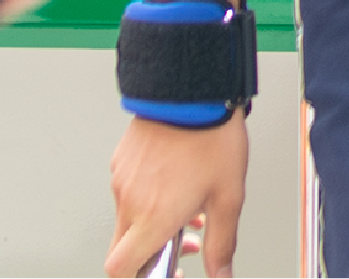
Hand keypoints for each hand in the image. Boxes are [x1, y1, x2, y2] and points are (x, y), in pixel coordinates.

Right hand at [108, 111, 247, 275]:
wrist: (193, 89)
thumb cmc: (211, 138)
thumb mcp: (228, 197)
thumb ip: (222, 244)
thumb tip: (221, 274)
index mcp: (153, 217)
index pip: (122, 269)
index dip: (143, 277)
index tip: (168, 272)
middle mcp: (129, 200)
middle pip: (124, 247)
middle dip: (152, 251)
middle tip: (183, 238)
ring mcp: (122, 178)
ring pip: (128, 217)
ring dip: (153, 220)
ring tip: (189, 203)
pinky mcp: (121, 159)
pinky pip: (127, 189)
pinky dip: (147, 196)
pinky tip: (175, 180)